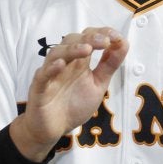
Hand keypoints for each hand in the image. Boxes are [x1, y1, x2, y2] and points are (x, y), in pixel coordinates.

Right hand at [11, 27, 128, 161]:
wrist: (53, 129)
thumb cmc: (73, 105)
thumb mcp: (98, 84)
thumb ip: (109, 65)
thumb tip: (123, 43)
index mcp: (79, 61)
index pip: (88, 38)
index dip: (101, 33)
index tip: (116, 37)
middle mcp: (64, 63)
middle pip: (72, 41)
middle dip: (89, 39)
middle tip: (106, 41)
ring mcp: (50, 74)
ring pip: (56, 54)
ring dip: (72, 49)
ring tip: (87, 49)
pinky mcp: (39, 89)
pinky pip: (42, 75)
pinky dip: (50, 69)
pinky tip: (61, 65)